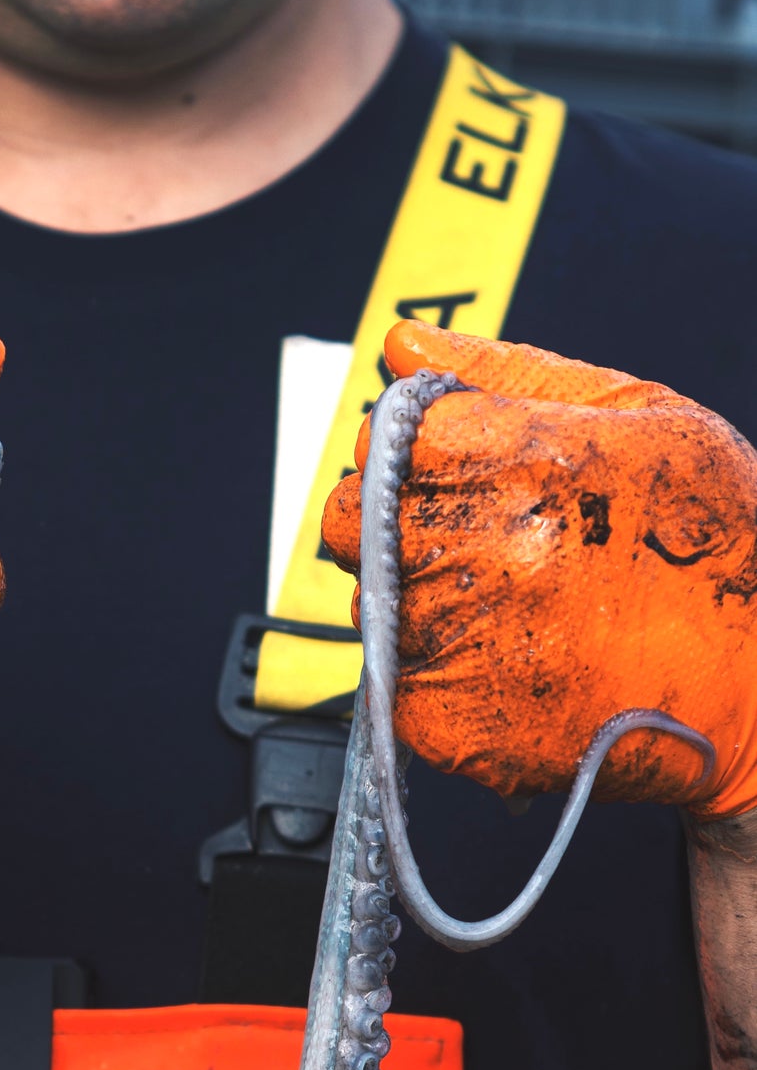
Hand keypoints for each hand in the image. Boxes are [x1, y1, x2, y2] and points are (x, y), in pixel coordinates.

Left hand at [321, 322, 756, 817]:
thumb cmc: (716, 543)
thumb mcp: (638, 416)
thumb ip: (506, 374)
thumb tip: (403, 344)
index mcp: (508, 459)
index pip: (384, 442)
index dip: (419, 458)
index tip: (462, 476)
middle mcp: (468, 552)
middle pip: (354, 525)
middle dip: (403, 527)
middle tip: (482, 544)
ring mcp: (453, 644)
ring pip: (373, 606)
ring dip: (423, 603)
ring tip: (519, 610)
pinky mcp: (450, 725)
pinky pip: (400, 687)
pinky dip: (443, 678)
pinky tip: (519, 664)